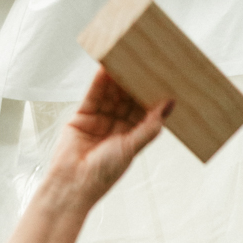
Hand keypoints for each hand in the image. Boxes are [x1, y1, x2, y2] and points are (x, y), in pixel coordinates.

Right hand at [47, 69, 170, 209]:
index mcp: (131, 135)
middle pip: (128, 97)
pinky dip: (100, 81)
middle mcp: (116, 125)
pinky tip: (106, 67)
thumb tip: (170, 104)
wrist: (71, 186)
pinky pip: (93, 94)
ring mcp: (100, 119)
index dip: (152, 91)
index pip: (144, 107)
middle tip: (145, 59)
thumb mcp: (131, 148)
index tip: (161, 73)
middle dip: (136, 80)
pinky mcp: (83, 116)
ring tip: (126, 57)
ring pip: (111, 93)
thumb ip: (150, 126)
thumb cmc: (102, 175)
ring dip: (118, 76)